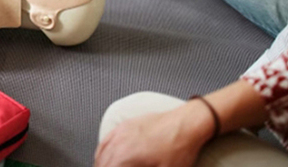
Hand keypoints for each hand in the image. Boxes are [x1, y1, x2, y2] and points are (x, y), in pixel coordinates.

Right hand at [94, 102, 211, 166]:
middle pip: (103, 162)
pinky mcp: (126, 125)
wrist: (186, 124)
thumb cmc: (178, 148)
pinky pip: (106, 139)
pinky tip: (104, 154)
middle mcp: (119, 142)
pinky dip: (102, 150)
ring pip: (102, 152)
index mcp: (125, 156)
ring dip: (101, 163)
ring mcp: (121, 131)